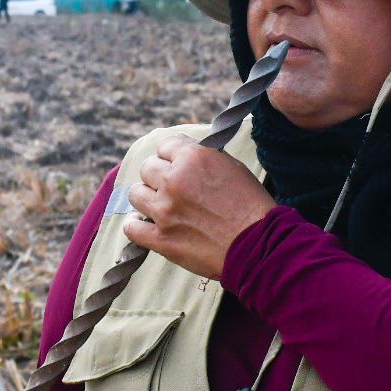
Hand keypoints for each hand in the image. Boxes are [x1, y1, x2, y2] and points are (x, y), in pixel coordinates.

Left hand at [122, 134, 274, 280]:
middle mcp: (174, 180)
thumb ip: (204, 158)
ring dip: (146, 197)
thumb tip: (187, 156)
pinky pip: (131, 227)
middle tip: (172, 187)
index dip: (172, 156)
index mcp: (193, 157)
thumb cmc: (251, 206)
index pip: (165, 145)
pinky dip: (135, 225)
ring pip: (135, 194)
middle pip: (147, 168)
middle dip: (158, 176)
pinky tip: (144, 224)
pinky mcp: (161, 239)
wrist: (259, 245)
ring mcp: (164, 210)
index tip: (176, 165)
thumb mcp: (232, 167)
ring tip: (159, 205)